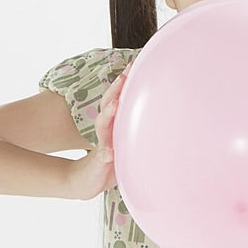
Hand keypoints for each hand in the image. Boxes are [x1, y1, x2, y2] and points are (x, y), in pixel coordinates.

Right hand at [66, 62, 131, 200]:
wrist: (87, 182)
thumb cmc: (110, 159)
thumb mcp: (125, 142)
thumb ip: (135, 129)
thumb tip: (160, 115)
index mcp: (113, 125)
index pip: (117, 100)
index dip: (123, 84)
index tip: (133, 65)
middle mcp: (106, 132)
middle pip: (108, 107)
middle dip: (115, 91)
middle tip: (123, 76)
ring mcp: (102, 146)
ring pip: (104, 128)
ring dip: (109, 115)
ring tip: (115, 106)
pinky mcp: (100, 164)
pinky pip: (103, 158)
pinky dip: (106, 154)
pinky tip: (111, 153)